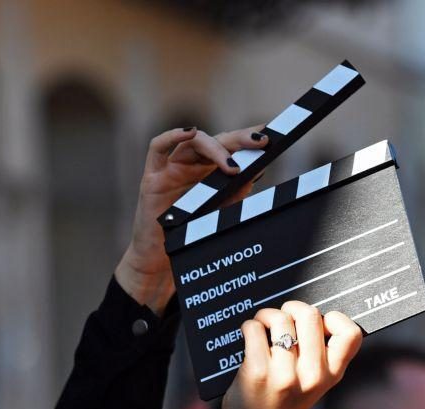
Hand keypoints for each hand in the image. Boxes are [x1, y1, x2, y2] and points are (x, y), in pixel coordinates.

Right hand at [114, 125, 268, 313]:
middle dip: (240, 139)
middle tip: (261, 142)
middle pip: (216, 141)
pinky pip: (157, 148)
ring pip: (193, 142)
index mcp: (212, 172)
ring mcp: (172, 168)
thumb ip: (238, 192)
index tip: (272, 135)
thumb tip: (259, 169)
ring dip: (216, 148)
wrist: (164, 261)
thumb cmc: (193, 235)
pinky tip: (190, 132)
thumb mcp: (222, 213)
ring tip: (233, 167)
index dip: (249, 138)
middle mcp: (193, 165)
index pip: (232, 147)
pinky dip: (173, 135)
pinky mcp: (153, 177)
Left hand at [220, 301, 362, 408]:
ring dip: (267, 316)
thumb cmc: (285, 399)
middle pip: (310, 314)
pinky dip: (250, 326)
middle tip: (283, 320)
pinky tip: (250, 337)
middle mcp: (313, 375)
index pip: (351, 332)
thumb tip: (309, 311)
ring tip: (263, 327)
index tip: (318, 325)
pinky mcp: (257, 373)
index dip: (333, 318)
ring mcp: (285, 374)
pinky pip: (255, 328)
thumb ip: (322, 353)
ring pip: (280, 319)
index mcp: (332, 374)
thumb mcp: (317, 382)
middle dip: (292, 308)